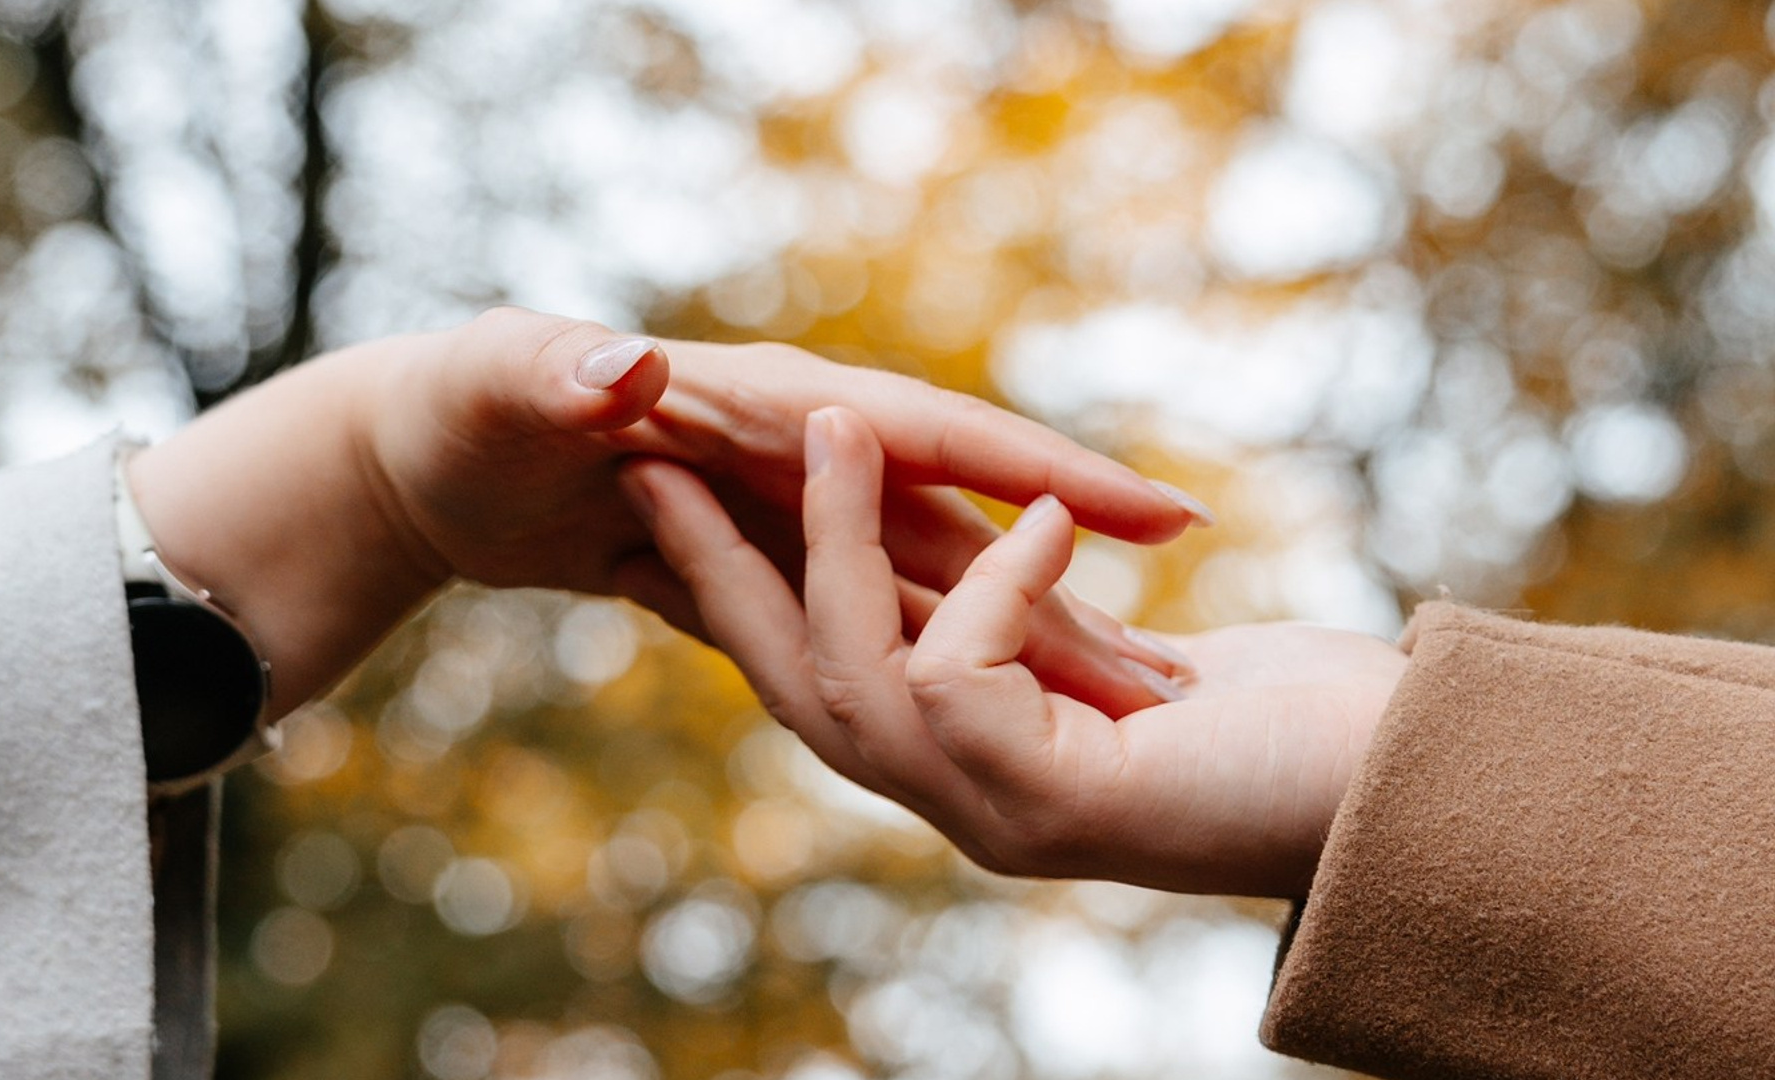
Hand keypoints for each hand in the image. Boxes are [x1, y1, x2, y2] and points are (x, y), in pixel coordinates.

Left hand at [128, 308, 1205, 717]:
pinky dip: (928, 660)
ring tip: (1107, 713)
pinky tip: (985, 711)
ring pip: (925, 588)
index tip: (1169, 520)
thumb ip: (561, 372)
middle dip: (1068, 601)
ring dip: (1012, 649)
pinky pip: (864, 615)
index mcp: (768, 405)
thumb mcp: (499, 380)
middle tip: (1176, 683)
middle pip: (962, 530)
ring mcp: (785, 512)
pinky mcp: (757, 560)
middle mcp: (801, 457)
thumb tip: (632, 365)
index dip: (1051, 472)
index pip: (933, 435)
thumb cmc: (460, 401)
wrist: (423, 451)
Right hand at [622, 406, 1404, 897]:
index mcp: (980, 764)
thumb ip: (1050, 625)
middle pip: (796, 686)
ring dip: (828, 539)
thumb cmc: (1306, 719)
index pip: (827, 676)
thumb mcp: (1135, 657)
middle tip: (651, 455)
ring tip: (828, 416)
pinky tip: (1051, 523)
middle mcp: (969, 801)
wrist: (1422, 793)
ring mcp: (1003, 816)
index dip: (744, 594)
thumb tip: (1011, 553)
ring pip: (852, 674)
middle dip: (717, 570)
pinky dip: (989, 580)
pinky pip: (954, 670)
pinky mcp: (1053, 805)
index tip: (682, 503)